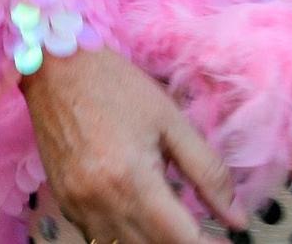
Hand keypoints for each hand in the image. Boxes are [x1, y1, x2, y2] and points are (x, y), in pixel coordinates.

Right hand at [22, 49, 242, 243]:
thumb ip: (208, 172)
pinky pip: (98, 238)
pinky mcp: (64, 201)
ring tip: (175, 228)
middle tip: (205, 235)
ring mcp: (77, 204)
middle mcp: (99, 199)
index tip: (225, 241)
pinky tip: (141, 220)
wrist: (54, 65)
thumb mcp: (171, 120)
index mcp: (130, 177)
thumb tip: (236, 217)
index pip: (179, 239)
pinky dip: (125, 238)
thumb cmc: (113, 84)